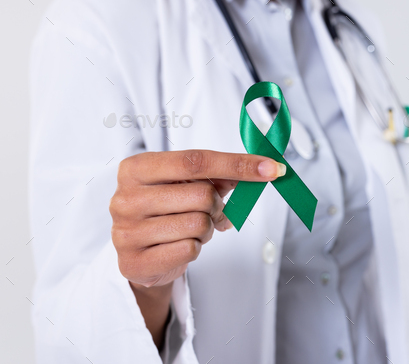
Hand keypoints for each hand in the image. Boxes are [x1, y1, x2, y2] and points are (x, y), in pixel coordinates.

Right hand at [110, 150, 285, 287]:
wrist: (139, 254)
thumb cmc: (166, 212)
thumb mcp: (186, 185)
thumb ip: (219, 175)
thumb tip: (261, 169)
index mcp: (137, 168)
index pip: (196, 161)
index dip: (237, 164)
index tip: (270, 168)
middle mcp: (125, 197)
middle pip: (202, 194)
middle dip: (217, 206)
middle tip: (209, 212)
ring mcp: (126, 230)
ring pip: (199, 224)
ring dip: (206, 228)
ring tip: (190, 229)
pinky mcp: (134, 261)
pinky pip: (190, 249)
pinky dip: (195, 247)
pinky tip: (179, 245)